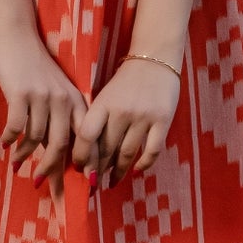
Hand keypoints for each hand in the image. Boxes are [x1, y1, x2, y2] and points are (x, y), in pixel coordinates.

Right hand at [0, 24, 88, 205]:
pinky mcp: (21, 93)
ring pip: (36, 138)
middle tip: (43, 186)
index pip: (86, 140)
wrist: (18, 37)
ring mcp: (43, 97)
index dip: (87, 165)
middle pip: (62, 145)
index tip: (86, 187)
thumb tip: (54, 156)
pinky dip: (11, 139)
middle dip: (53, 170)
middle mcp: (64, 101)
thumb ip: (58, 121)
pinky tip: (6, 145)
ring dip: (25, 155)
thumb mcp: (56, 94)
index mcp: (76, 103)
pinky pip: (17, 126)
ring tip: (17, 166)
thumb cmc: (36, 69)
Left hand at [72, 57, 180, 187]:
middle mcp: (122, 112)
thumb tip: (86, 152)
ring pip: (127, 153)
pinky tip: (136, 171)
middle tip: (93, 183)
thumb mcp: (105, 96)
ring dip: (118, 171)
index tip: (79, 167)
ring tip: (112, 181)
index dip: (80, 156)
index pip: (86, 136)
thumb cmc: (125, 81)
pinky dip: (143, 165)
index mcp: (103, 104)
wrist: (155, 59)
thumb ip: (96, 120)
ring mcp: (144, 117)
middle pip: (106, 149)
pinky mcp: (163, 121)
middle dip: (98, 170)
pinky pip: (152, 151)